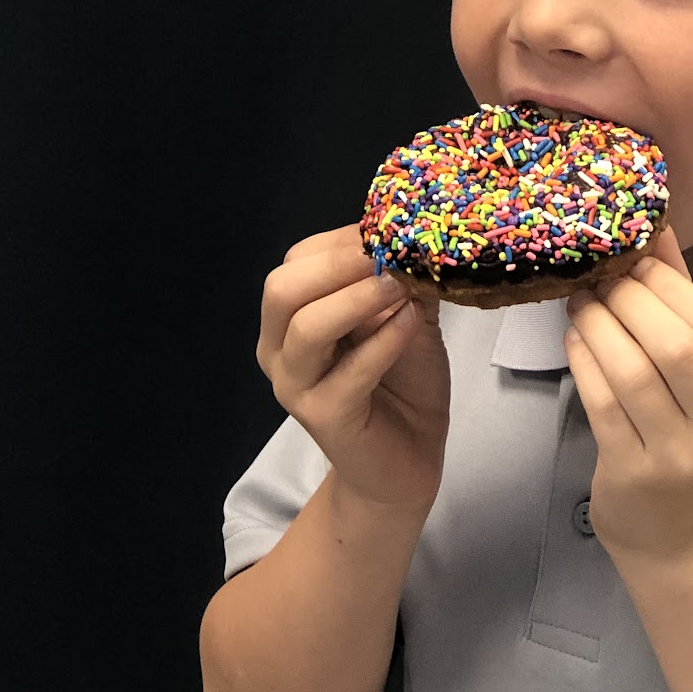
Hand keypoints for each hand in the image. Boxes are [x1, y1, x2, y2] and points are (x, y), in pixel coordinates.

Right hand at [256, 224, 450, 516]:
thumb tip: (413, 233)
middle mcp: (278, 349)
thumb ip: (401, 279)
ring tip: (400, 287)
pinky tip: (412, 323)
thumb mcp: (405, 317)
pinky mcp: (324, 416)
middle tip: (386, 255)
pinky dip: (384, 339)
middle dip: (337, 264)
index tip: (388, 232)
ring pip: (306, 327)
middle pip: (283, 289)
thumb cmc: (402, 383)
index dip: (340, 242)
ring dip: (358, 298)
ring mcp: (295, 385)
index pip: (295, 263)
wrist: (407, 459)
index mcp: (289, 320)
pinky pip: (349, 370)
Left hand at [563, 226, 692, 565]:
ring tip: (581, 301)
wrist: (682, 538)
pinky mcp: (634, 473)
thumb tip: (657, 230)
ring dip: (600, 326)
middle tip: (600, 277)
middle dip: (630, 301)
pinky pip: (602, 402)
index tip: (634, 261)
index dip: (670, 286)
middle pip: (676, 346)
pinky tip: (575, 337)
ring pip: (634, 373)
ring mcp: (680, 456)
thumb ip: (686, 305)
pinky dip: (584, 360)